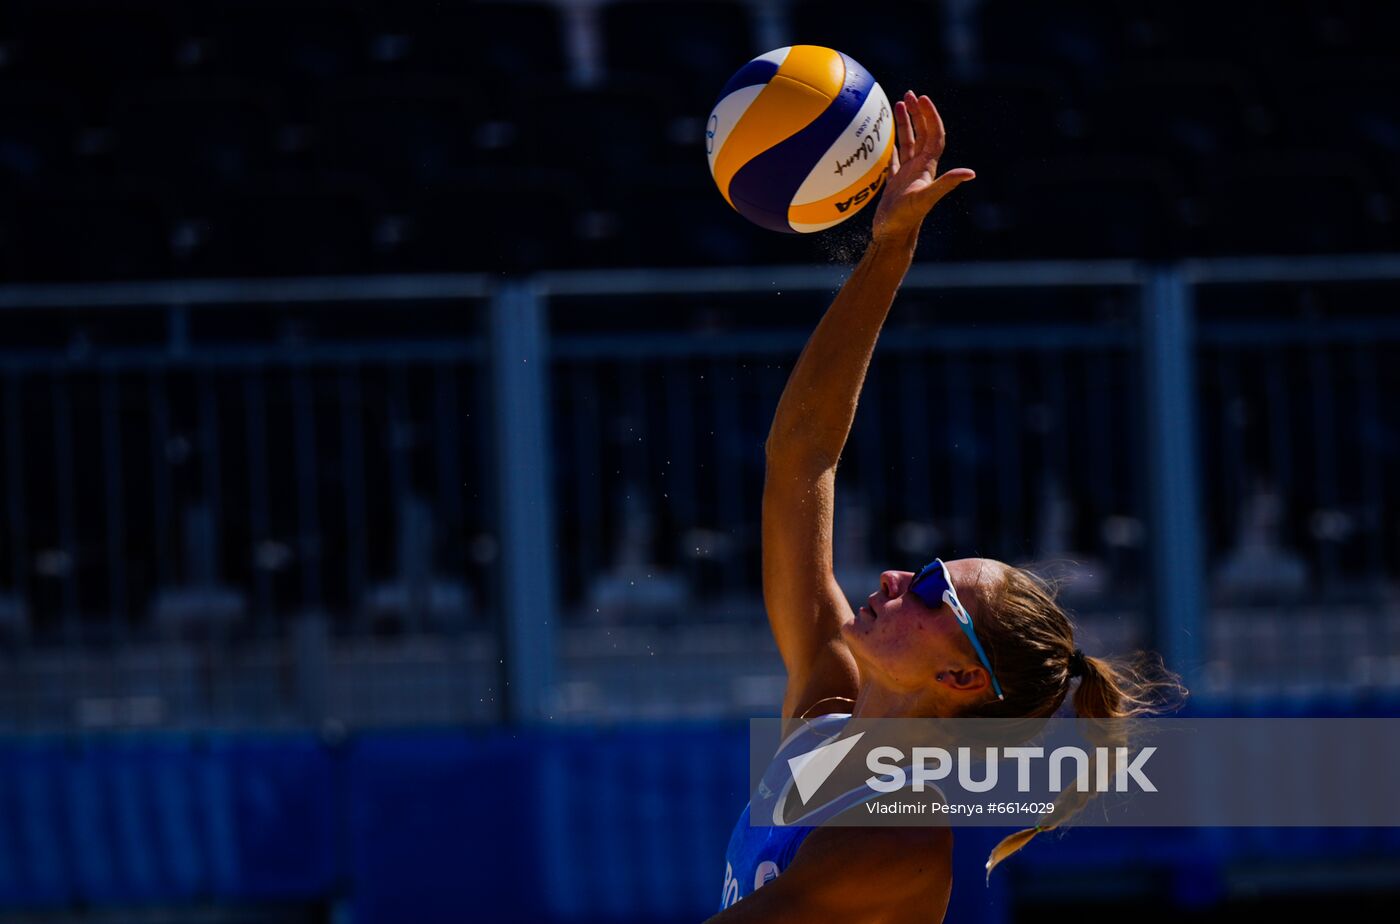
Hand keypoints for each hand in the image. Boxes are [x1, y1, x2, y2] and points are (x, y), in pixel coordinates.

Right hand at [870, 91, 974, 243]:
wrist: (892, 237)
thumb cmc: (906, 219)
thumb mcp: (925, 199)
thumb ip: (946, 184)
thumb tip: (970, 173)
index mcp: (927, 167)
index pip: (933, 135)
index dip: (930, 116)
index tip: (922, 98)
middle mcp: (919, 168)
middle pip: (922, 134)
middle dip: (918, 113)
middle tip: (909, 94)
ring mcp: (907, 174)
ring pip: (908, 142)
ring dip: (905, 123)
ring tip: (898, 104)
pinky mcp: (894, 182)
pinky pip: (893, 157)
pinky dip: (891, 144)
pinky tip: (884, 136)